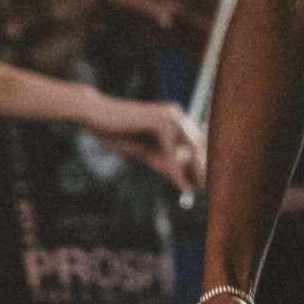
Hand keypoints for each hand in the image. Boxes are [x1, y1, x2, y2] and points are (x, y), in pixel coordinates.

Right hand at [87, 97, 205, 192]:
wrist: (96, 116)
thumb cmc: (118, 131)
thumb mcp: (145, 151)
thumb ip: (162, 160)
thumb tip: (181, 176)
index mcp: (174, 117)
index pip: (196, 141)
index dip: (203, 161)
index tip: (206, 181)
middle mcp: (176, 113)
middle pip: (198, 143)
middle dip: (204, 167)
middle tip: (207, 189)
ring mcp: (170, 114)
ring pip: (189, 147)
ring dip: (195, 170)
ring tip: (198, 189)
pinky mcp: (160, 120)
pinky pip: (171, 150)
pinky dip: (176, 169)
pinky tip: (180, 184)